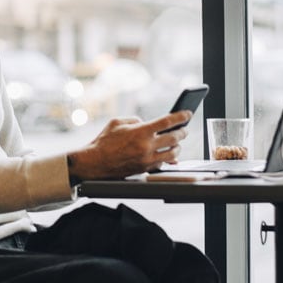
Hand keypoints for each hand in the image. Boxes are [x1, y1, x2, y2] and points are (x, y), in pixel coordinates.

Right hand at [67, 111, 189, 181]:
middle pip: (175, 138)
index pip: (168, 122)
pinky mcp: (145, 169)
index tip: (188, 114)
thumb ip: (135, 120)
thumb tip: (146, 123)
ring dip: (178, 146)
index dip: (181, 116)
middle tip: (184, 129)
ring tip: (177, 142)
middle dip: (183, 132)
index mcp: (140, 132)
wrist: (95, 163)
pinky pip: (163, 163)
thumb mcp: (117, 122)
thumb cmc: (104, 141)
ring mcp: (147, 159)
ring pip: (173, 153)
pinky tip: (170, 154)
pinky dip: (169, 158)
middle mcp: (146, 146)